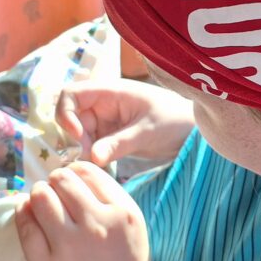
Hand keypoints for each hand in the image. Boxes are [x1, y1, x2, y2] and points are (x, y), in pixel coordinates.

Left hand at [16, 161, 155, 260]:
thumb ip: (110, 200)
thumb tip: (73, 172)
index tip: (68, 184)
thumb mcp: (132, 230)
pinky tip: (27, 216)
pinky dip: (23, 214)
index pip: (87, 171)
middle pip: (62, 180)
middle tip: (52, 195)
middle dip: (53, 183)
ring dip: (37, 196)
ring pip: (41, 197)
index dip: (72, 172)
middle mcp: (97, 226)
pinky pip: (25, 226)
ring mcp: (70, 248)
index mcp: (122, 214)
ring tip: (39, 205)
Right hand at [56, 79, 194, 165]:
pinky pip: (92, 146)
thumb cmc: (175, 121)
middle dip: (76, 138)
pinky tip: (102, 168)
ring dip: (83, 150)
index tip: (79, 136)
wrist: (194, 132)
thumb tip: (91, 158)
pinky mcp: (110, 138)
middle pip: (72, 118)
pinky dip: (92, 157)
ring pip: (80, 135)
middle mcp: (104, 105)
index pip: (71, 94)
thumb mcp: (147, 132)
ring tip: (100, 165)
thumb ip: (119, 143)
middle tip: (92, 158)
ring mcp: (106, 122)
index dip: (66, 113)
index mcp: (110, 92)